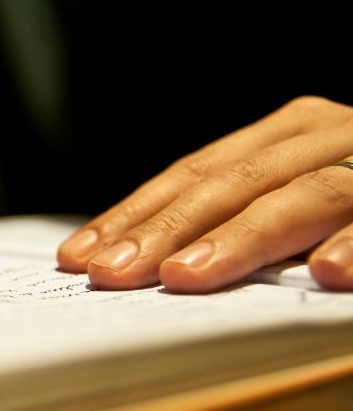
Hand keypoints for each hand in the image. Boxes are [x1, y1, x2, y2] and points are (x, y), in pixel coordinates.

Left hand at [58, 96, 352, 291]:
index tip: (82, 255)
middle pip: (231, 181)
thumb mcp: (296, 184)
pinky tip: (328, 274)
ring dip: (243, 239)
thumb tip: (150, 252)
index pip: (192, 174)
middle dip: (166, 230)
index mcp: (285, 133)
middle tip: (112, 274)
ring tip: (187, 277)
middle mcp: (325, 133)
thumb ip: (240, 207)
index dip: (134, 213)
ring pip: (301, 192)